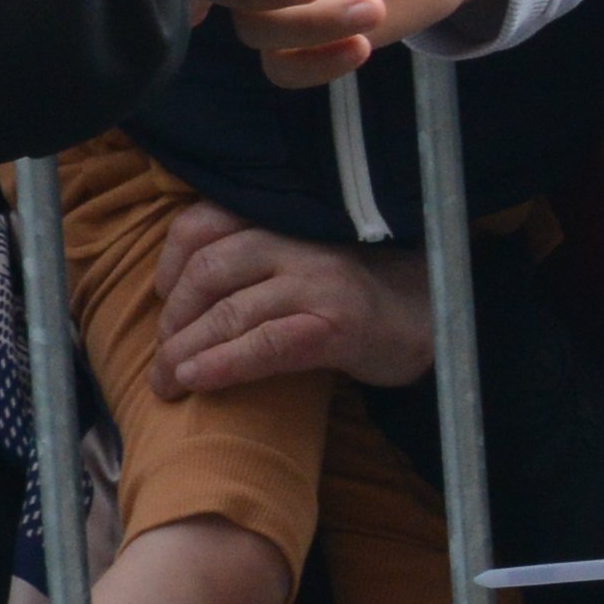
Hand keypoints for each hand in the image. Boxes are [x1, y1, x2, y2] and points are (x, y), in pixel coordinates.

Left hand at [151, 197, 428, 394]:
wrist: (440, 319)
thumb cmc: (365, 293)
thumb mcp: (310, 256)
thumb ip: (260, 255)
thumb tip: (179, 292)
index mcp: (289, 219)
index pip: (203, 223)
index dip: (169, 262)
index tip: (163, 298)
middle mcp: (303, 242)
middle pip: (206, 272)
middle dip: (173, 320)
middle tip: (163, 357)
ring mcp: (321, 281)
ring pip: (228, 313)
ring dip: (183, 353)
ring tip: (167, 384)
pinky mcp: (337, 325)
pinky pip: (263, 345)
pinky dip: (221, 365)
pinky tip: (196, 381)